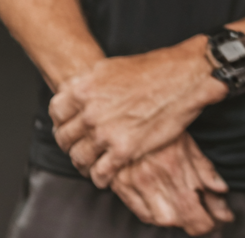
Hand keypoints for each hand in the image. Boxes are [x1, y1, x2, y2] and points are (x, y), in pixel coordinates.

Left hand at [50, 37, 226, 186]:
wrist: (188, 76)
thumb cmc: (157, 68)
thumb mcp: (113, 66)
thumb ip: (90, 85)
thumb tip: (77, 96)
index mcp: (84, 88)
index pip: (56, 112)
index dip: (63, 120)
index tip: (71, 125)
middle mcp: (90, 111)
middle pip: (66, 138)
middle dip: (73, 143)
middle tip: (83, 145)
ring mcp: (105, 132)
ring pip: (80, 158)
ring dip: (85, 163)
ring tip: (94, 162)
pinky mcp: (124, 150)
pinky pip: (100, 174)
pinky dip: (101, 177)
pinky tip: (108, 173)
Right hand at [111, 133, 233, 235]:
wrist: (128, 112)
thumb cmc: (164, 124)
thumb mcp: (189, 141)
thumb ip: (205, 169)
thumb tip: (222, 190)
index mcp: (174, 169)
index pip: (194, 213)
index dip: (210, 222)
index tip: (222, 219)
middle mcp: (153, 181)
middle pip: (179, 220)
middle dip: (197, 223)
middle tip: (209, 217)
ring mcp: (135, 185)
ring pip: (160, 219)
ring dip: (177, 219)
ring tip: (189, 209)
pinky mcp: (121, 186)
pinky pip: (141, 213)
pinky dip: (156, 215)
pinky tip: (167, 207)